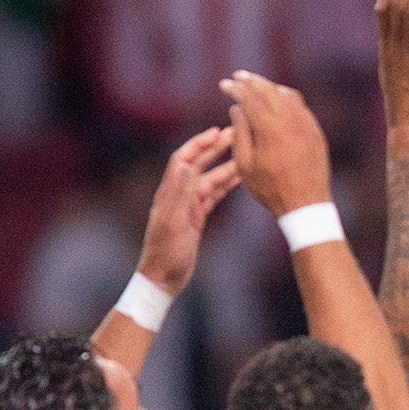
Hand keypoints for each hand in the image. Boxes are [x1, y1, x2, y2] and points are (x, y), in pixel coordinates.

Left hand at [136, 124, 242, 294]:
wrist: (163, 278)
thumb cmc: (165, 253)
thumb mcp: (172, 222)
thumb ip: (178, 193)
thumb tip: (184, 164)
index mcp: (170, 193)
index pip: (183, 159)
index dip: (199, 143)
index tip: (216, 131)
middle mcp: (178, 195)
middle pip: (199, 165)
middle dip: (216, 148)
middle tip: (236, 134)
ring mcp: (188, 206)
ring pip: (210, 180)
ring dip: (226, 166)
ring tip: (245, 154)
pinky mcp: (196, 218)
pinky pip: (213, 196)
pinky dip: (226, 186)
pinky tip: (239, 178)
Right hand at [222, 71, 334, 219]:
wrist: (306, 204)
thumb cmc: (271, 189)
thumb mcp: (245, 165)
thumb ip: (240, 133)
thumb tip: (237, 108)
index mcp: (270, 129)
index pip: (250, 97)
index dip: (235, 88)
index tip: (224, 85)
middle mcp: (290, 121)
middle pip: (269, 89)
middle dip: (251, 81)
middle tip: (239, 77)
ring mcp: (306, 124)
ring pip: (287, 94)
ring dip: (270, 86)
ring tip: (257, 86)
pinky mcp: (315, 131)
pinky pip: (300, 106)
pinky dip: (286, 97)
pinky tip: (278, 101)